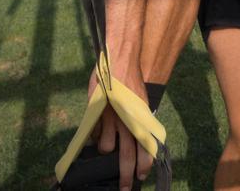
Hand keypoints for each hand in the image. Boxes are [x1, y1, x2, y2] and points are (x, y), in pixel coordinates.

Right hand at [90, 75, 153, 190]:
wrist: (120, 61)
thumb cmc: (130, 82)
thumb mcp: (139, 102)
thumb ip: (138, 120)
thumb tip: (138, 139)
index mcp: (140, 119)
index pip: (145, 147)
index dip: (144, 163)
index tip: (141, 176)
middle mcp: (127, 122)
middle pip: (126, 155)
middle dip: (125, 174)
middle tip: (124, 188)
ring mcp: (110, 119)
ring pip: (106, 148)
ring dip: (105, 148)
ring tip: (105, 139)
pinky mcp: (97, 114)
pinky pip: (94, 134)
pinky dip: (95, 135)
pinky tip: (97, 127)